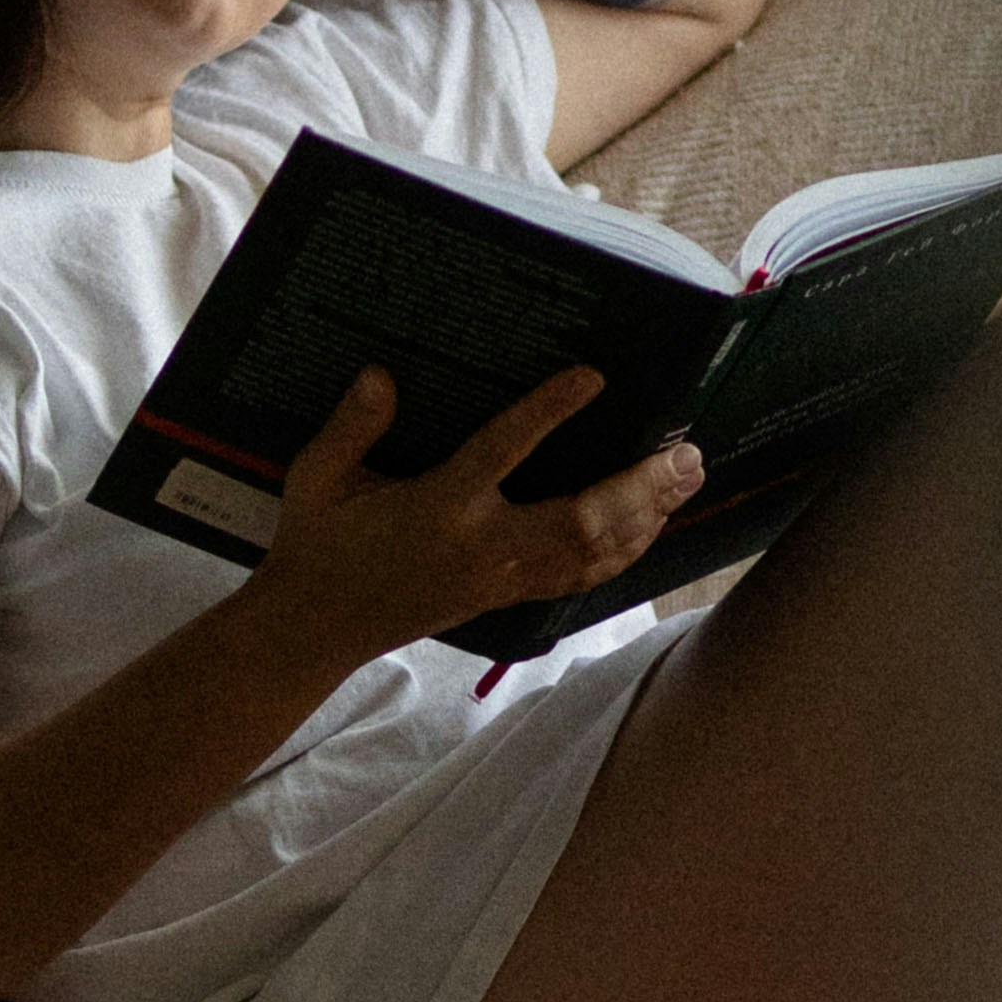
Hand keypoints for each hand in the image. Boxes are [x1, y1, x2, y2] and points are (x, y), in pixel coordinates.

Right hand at [253, 360, 705, 666]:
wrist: (317, 626)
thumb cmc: (318, 544)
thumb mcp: (317, 478)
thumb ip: (351, 427)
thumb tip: (381, 375)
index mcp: (437, 508)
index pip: (501, 452)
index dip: (547, 413)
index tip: (591, 377)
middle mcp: (480, 547)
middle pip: (578, 521)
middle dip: (638, 489)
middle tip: (684, 452)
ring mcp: (499, 578)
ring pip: (590, 554)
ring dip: (644, 518)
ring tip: (684, 477)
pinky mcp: (505, 596)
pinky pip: (577, 578)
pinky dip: (621, 552)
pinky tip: (649, 526)